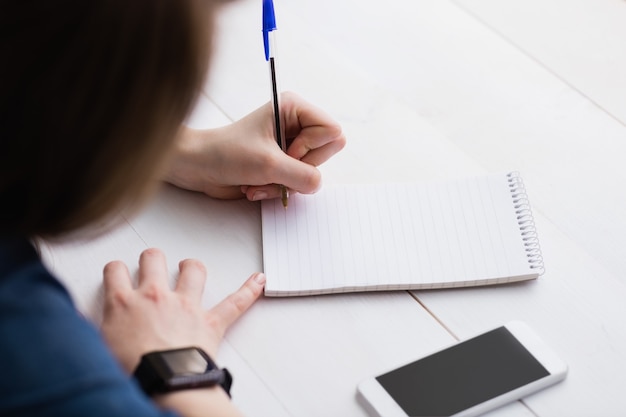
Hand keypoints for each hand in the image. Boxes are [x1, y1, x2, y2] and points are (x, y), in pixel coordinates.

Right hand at [100, 248, 264, 372]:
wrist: (163, 383)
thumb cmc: (132, 372)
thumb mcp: (98, 350)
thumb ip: (90, 330)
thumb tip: (78, 324)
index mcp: (124, 303)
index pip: (114, 270)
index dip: (115, 269)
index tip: (117, 273)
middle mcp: (155, 296)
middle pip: (153, 259)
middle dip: (151, 258)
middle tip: (151, 264)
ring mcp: (185, 305)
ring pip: (192, 270)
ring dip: (191, 267)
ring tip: (190, 267)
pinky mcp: (210, 321)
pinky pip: (235, 302)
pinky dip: (249, 290)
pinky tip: (260, 280)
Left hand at [164, 92, 345, 199]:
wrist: (199, 168)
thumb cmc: (225, 154)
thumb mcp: (268, 165)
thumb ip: (303, 175)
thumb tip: (317, 184)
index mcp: (294, 108)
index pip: (332, 131)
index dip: (311, 148)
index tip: (286, 152)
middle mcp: (296, 125)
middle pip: (325, 153)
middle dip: (298, 169)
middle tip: (273, 166)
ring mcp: (291, 146)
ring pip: (312, 172)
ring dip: (284, 183)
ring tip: (259, 180)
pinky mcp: (283, 165)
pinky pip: (298, 183)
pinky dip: (278, 189)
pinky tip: (256, 186)